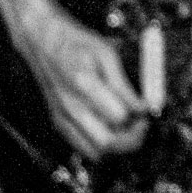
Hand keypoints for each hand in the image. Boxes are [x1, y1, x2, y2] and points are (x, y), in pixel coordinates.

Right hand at [14, 4, 147, 160]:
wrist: (44, 42)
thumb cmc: (76, 44)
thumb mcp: (106, 54)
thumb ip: (123, 84)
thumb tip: (142, 106)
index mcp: (83, 84)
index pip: (119, 116)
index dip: (139, 116)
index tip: (148, 108)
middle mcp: (70, 106)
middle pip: (107, 142)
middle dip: (132, 138)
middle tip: (142, 124)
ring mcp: (62, 117)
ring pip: (96, 150)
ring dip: (117, 145)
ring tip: (128, 127)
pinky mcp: (59, 122)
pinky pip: (83, 147)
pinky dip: (101, 145)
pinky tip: (111, 129)